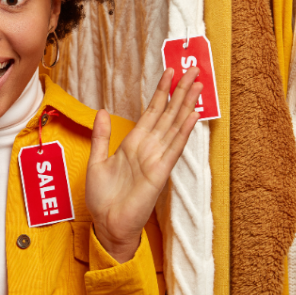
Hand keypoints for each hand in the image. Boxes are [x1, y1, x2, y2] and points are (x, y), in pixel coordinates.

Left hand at [85, 67, 202, 262]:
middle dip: (179, 92)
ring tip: (198, 85)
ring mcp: (156, 159)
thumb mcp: (97, 161)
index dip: (161, 92)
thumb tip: (103, 111)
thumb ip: (101, 136)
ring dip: (186, 105)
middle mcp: (148, 148)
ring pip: (174, 126)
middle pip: (168, 114)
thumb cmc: (103, 198)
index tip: (169, 73)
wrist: (107, 224)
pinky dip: (183, 132)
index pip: (152, 112)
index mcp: (133, 144)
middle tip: (192, 70)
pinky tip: (193, 116)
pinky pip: (173, 148)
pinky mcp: (159, 173)